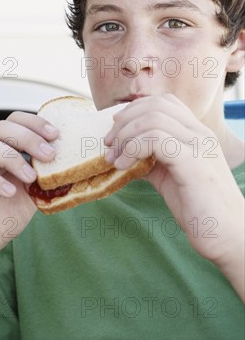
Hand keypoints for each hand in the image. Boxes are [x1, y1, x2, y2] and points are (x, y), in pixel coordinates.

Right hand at [0, 112, 58, 272]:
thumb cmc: (4, 216)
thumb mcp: (32, 194)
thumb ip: (44, 178)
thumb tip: (70, 166)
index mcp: (2, 150)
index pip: (14, 122)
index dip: (34, 123)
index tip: (55, 135)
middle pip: (1, 128)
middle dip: (28, 137)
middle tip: (49, 155)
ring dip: (12, 157)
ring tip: (31, 177)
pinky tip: (10, 192)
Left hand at [104, 94, 243, 267]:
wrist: (229, 236)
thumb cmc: (200, 209)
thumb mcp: (170, 177)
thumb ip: (152, 160)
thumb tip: (125, 153)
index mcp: (197, 134)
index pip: (164, 102)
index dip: (135, 110)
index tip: (117, 130)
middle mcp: (200, 134)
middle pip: (155, 105)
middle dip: (124, 121)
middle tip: (109, 143)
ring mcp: (199, 146)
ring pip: (153, 119)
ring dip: (125, 137)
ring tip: (113, 159)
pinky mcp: (193, 163)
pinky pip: (155, 140)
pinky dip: (132, 149)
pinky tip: (123, 166)